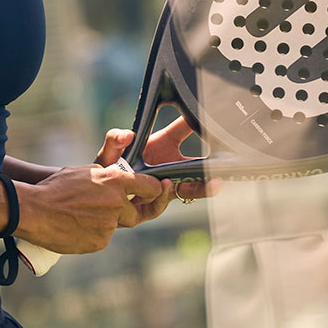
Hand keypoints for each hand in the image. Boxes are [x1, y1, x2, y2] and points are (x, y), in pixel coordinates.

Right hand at [18, 164, 166, 254]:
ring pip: (115, 226)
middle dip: (126, 211)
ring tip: (79, 215)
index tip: (158, 191)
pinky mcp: (99, 243)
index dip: (155, 190)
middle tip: (107, 208)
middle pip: (136, 213)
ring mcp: (109, 226)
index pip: (149, 187)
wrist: (34, 211)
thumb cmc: (55, 188)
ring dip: (104, 221)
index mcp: (115, 182)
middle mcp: (117, 204)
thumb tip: (115, 182)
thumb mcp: (84, 172)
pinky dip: (92, 233)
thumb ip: (106, 177)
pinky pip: (102, 238)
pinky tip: (74, 226)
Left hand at [96, 118, 220, 225]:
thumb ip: (114, 139)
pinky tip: (166, 188)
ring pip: (188, 189)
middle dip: (214, 166)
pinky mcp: (149, 207)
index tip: (215, 120)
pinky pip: (160, 206)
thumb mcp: (110, 150)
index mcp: (162, 145)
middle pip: (197, 167)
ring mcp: (162, 187)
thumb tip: (128, 134)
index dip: (200, 124)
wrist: (98, 193)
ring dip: (202, 186)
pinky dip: (162, 198)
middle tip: (228, 164)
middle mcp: (167, 167)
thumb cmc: (109, 166)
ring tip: (215, 184)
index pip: (185, 130)